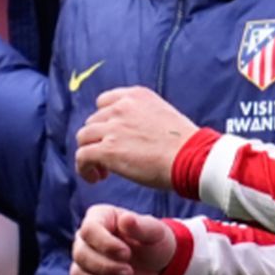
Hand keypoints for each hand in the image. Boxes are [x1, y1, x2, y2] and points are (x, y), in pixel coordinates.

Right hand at [71, 204, 177, 274]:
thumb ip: (141, 226)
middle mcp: (86, 239)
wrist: (158, 265)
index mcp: (100, 219)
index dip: (105, 244)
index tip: (127, 254)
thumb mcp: (155, 232)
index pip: (88, 229)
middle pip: (80, 254)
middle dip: (105, 267)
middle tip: (129, 272)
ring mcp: (85, 262)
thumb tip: (126, 219)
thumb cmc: (155, 242)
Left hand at [74, 86, 198, 189]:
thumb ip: (142, 118)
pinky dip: (84, 168)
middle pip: (93, 122)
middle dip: (98, 140)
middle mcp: (122, 107)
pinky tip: (95, 178)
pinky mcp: (108, 150)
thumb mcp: (164, 117)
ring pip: (83, 138)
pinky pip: (82, 156)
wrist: (192, 158)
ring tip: (102, 172)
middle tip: (110, 160)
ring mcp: (113, 127)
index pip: (105, 102)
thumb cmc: (186, 145)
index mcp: (136, 96)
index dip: (104, 122)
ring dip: (89, 153)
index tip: (112, 137)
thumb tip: (131, 134)